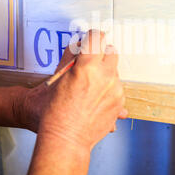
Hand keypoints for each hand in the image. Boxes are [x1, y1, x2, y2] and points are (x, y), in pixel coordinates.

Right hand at [18, 30, 127, 150]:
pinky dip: (109, 88)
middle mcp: (105, 76)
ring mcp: (115, 90)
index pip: (96, 37)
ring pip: (115, 70)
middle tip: (89, 61)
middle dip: (100, 53)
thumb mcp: (57, 77)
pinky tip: (95, 97)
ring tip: (89, 86)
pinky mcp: (119, 102)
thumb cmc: (55, 112)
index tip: (89, 39)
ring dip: (105, 72)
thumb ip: (70, 56)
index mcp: (87, 67)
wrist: (64, 138)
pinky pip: (118, 87)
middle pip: (110, 51)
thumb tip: (77, 43)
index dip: (91, 37)